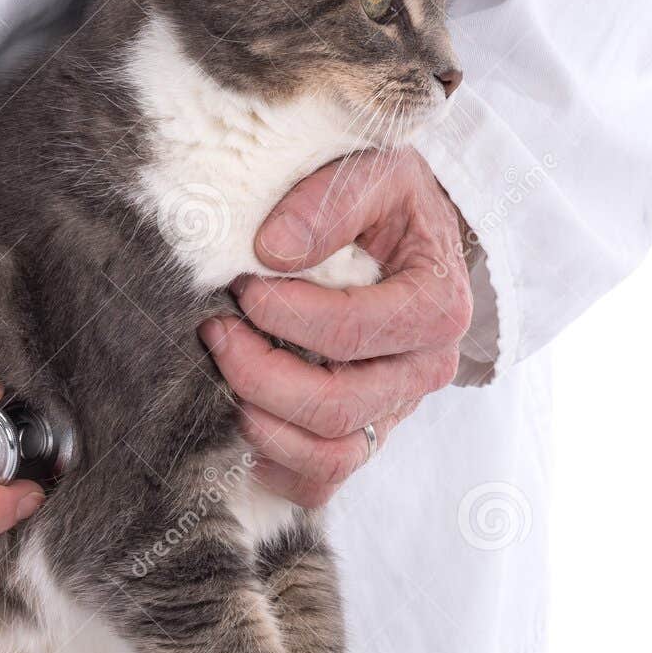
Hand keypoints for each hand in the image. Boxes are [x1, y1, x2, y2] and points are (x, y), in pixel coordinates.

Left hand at [201, 148, 471, 507]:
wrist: (407, 232)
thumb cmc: (387, 201)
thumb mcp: (374, 171)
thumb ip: (328, 202)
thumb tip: (272, 251)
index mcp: (436, 307)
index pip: (352, 334)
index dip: (284, 316)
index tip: (242, 284)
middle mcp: (424, 371)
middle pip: (335, 408)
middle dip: (258, 374)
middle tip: (215, 331)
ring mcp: (394, 411)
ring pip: (326, 457)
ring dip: (260, 422)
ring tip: (220, 373)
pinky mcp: (363, 436)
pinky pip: (317, 481)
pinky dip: (270, 462)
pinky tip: (237, 412)